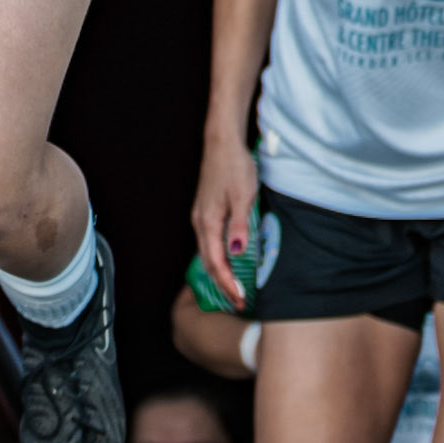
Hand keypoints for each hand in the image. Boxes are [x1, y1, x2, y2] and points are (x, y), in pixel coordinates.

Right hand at [191, 133, 257, 310]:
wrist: (222, 142)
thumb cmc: (234, 166)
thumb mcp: (243, 197)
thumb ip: (239, 227)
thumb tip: (237, 253)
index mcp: (208, 222)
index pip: (216, 263)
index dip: (227, 283)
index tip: (240, 299)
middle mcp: (200, 222)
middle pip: (208, 262)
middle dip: (222, 284)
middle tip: (239, 301)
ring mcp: (201, 216)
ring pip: (207, 252)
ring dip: (220, 271)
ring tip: (234, 287)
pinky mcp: (206, 209)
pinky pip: (209, 241)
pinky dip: (218, 257)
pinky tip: (228, 260)